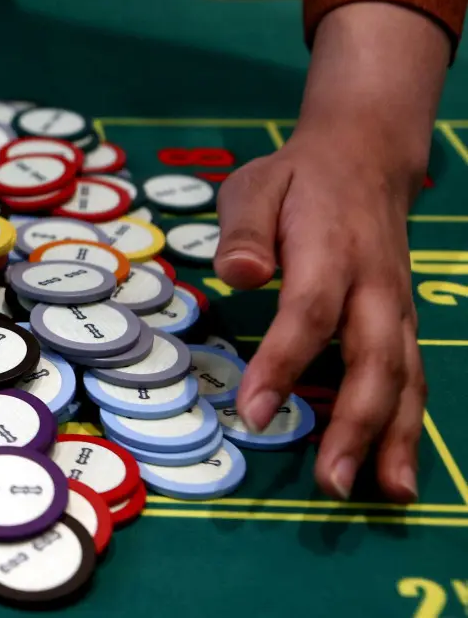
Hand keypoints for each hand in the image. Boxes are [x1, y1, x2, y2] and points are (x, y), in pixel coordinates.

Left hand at [214, 2, 448, 501]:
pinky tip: (397, 470)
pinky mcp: (401, 321)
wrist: (366, 155)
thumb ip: (244, 230)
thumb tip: (238, 275)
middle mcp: (373, 286)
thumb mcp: (256, 185)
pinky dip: (409, 425)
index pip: (308, 314)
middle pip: (373, 360)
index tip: (253, 411)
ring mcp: (395, 306)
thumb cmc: (297, 179)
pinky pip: (412, 377)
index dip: (282, 364)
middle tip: (329, 481)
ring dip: (396, 439)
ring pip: (405, 378)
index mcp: (331, 251)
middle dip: (355, 425)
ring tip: (385, 494)